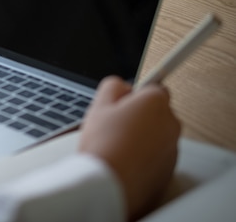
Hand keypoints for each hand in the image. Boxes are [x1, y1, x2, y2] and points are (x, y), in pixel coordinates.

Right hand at [79, 76, 180, 220]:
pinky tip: (123, 160)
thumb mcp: (99, 105)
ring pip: (157, 135)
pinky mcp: (169, 170)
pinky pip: (157, 156)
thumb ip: (113, 86)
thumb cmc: (105, 147)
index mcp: (156, 102)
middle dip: (139, 116)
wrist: (109, 185)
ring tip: (116, 146)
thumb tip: (121, 86)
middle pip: (157, 112)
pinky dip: (144, 157)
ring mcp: (172, 148)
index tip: (124, 101)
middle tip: (114, 125)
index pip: (153, 87)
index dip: (135, 95)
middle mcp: (171, 123)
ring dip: (142, 137)